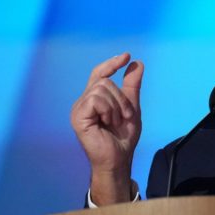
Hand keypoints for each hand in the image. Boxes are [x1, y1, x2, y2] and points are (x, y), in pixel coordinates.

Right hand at [71, 53, 143, 204]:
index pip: (99, 73)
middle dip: (121, 98)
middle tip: (124, 116)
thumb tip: (137, 63)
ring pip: (101, 88)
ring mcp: (79, 108)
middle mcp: (84, 101)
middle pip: (105, 81)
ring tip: (115, 122)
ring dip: (116, 106)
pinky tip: (107, 123)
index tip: (126, 56)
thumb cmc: (124, 136)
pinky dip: (108, 110)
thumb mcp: (132, 106)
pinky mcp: (77, 116)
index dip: (111, 63)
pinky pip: (96, 99)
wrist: (119, 158)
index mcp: (95, 98)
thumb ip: (132, 85)